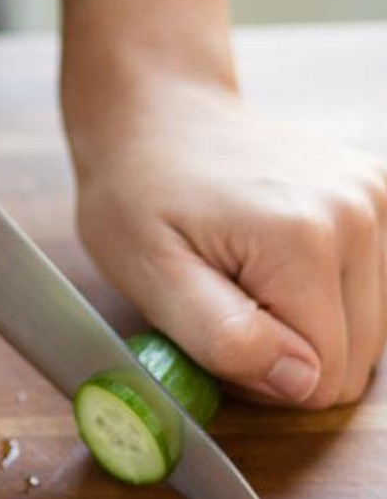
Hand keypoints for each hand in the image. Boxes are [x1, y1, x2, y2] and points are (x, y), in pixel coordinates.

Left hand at [72, 80, 386, 407]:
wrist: (157, 116)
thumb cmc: (136, 196)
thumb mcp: (150, 276)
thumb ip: (223, 337)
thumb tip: (300, 383)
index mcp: (304, 239)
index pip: (319, 377)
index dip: (258, 377)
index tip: (208, 334)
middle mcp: (360, 215)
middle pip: (353, 360)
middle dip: (284, 359)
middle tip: (220, 313)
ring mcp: (377, 201)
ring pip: (367, 333)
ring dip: (303, 330)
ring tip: (241, 287)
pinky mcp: (379, 199)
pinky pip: (367, 294)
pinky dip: (321, 301)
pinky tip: (270, 270)